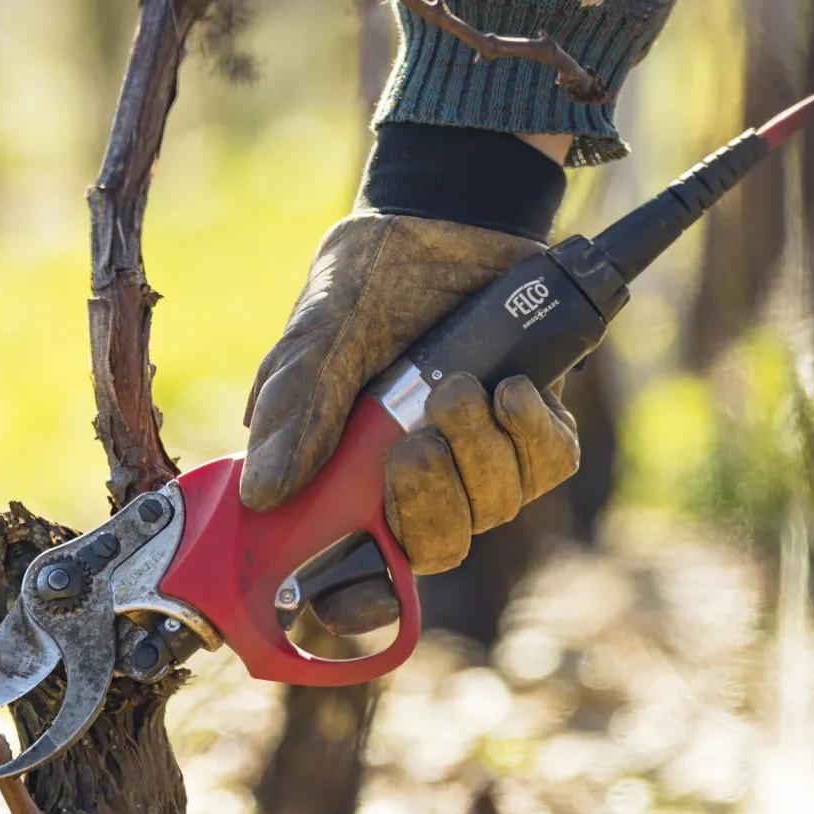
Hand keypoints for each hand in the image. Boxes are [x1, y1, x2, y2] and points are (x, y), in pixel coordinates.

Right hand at [242, 214, 580, 573]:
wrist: (447, 212)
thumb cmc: (369, 276)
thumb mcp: (322, 333)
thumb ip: (298, 408)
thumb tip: (266, 494)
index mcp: (341, 473)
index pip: (346, 571)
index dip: (353, 602)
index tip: (358, 595)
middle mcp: (408, 476)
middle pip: (434, 549)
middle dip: (430, 504)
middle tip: (415, 443)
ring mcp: (474, 457)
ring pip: (494, 509)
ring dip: (481, 451)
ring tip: (460, 383)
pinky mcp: (530, 427)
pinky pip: (548, 466)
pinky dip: (533, 431)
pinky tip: (513, 385)